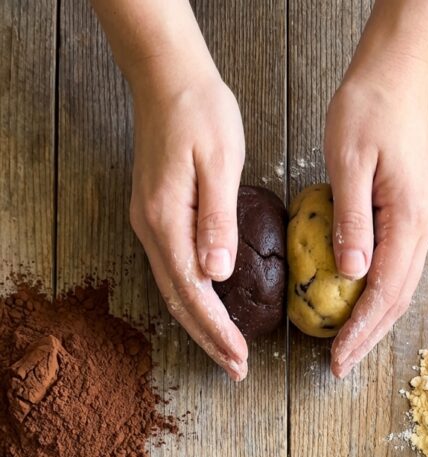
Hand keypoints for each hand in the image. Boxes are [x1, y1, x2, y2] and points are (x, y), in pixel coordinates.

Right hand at [129, 69, 247, 380]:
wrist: (167, 79)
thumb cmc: (200, 113)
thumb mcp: (219, 162)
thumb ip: (218, 220)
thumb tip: (217, 275)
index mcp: (167, 220)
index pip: (193, 292)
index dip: (217, 330)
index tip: (240, 357)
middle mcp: (152, 229)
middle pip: (179, 301)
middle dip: (209, 339)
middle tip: (236, 369)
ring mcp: (150, 225)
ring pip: (174, 290)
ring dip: (201, 325)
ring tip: (227, 352)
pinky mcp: (157, 218)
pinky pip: (174, 271)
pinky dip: (194, 301)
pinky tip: (212, 310)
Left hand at [325, 73, 427, 378]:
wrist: (395, 77)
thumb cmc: (367, 111)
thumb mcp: (349, 164)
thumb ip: (352, 222)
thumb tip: (352, 275)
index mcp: (410, 219)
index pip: (385, 290)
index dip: (361, 329)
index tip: (338, 357)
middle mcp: (423, 227)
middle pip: (398, 298)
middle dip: (368, 337)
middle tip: (339, 366)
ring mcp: (421, 223)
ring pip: (400, 287)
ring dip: (374, 321)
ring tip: (347, 347)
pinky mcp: (411, 216)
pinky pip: (396, 269)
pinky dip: (377, 296)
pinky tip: (356, 307)